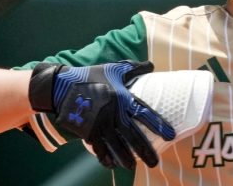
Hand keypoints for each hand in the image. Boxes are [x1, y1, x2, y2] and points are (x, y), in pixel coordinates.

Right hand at [29, 60, 175, 168]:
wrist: (62, 86)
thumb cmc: (91, 75)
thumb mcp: (114, 68)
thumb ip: (134, 68)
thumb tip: (151, 65)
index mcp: (122, 98)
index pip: (144, 113)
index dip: (158, 124)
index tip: (171, 135)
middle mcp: (113, 113)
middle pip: (133, 136)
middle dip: (145, 150)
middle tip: (155, 162)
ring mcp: (99, 124)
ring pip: (117, 146)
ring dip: (126, 158)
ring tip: (134, 167)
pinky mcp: (87, 131)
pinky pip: (99, 148)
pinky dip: (105, 158)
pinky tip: (112, 165)